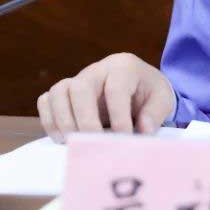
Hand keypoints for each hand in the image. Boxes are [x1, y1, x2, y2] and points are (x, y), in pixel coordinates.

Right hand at [37, 53, 175, 142]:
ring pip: (58, 92)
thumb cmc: (150, 92)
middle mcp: (97, 70)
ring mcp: (77, 79)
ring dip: (63, 121)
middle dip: (85, 119)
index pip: (115, 89)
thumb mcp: (163, 99)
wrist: (140, 86)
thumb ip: (155, 114)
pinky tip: (62, 138)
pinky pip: (46, 100)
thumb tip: (143, 130)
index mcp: (123, 67)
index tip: (124, 138)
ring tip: (74, 142)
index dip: (119, 116)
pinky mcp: (65, 92)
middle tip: (94, 142)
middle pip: (80, 87)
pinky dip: (49, 120)